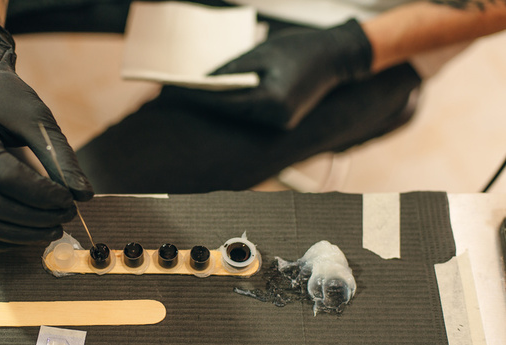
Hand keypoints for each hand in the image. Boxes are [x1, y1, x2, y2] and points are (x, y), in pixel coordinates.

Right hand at [0, 17, 92, 251]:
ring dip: (17, 235)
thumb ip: (60, 156)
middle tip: (66, 216)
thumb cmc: (5, 98)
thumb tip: (84, 196)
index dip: (39, 194)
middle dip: (33, 217)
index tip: (69, 200)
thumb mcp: (37, 118)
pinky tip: (21, 236)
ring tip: (51, 229)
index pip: (4, 175)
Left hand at [164, 19, 372, 129]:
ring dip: (218, 106)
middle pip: (231, 113)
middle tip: (179, 93)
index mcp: (274, 100)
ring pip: (240, 116)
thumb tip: (205, 79)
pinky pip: (252, 116)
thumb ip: (233, 69)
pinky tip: (219, 98)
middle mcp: (277, 118)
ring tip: (193, 95)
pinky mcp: (283, 123)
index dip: (200, 96)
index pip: (226, 101)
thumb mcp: (263, 52)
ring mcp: (281, 124)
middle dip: (205, 102)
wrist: (337, 57)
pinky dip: (235, 107)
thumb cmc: (302, 49)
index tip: (178, 91)